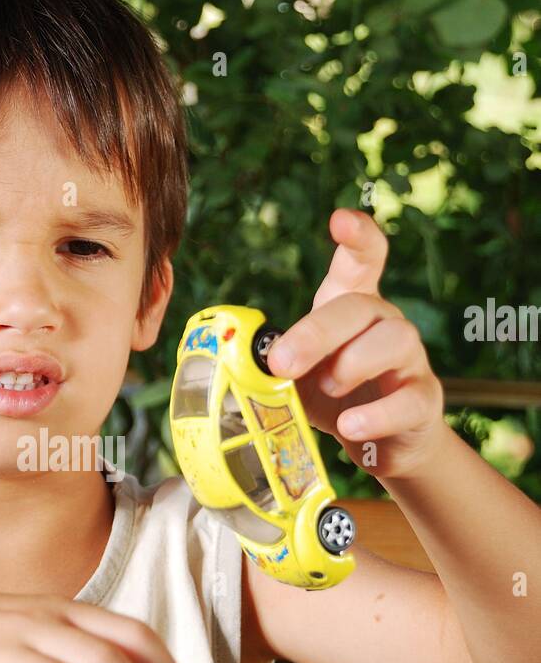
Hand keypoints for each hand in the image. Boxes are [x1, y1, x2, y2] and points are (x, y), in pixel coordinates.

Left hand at [266, 209, 445, 478]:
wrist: (383, 442)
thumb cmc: (336, 396)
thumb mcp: (300, 375)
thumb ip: (276, 361)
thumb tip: (241, 360)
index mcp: (353, 308)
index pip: (364, 260)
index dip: (358, 236)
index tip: (340, 220)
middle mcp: (386, 323)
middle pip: (360, 306)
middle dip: (316, 333)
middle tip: (281, 363)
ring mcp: (410, 359)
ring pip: (393, 340)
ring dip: (350, 366)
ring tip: (328, 391)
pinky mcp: (422, 399)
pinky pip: (407, 399)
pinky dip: (375, 414)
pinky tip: (350, 427)